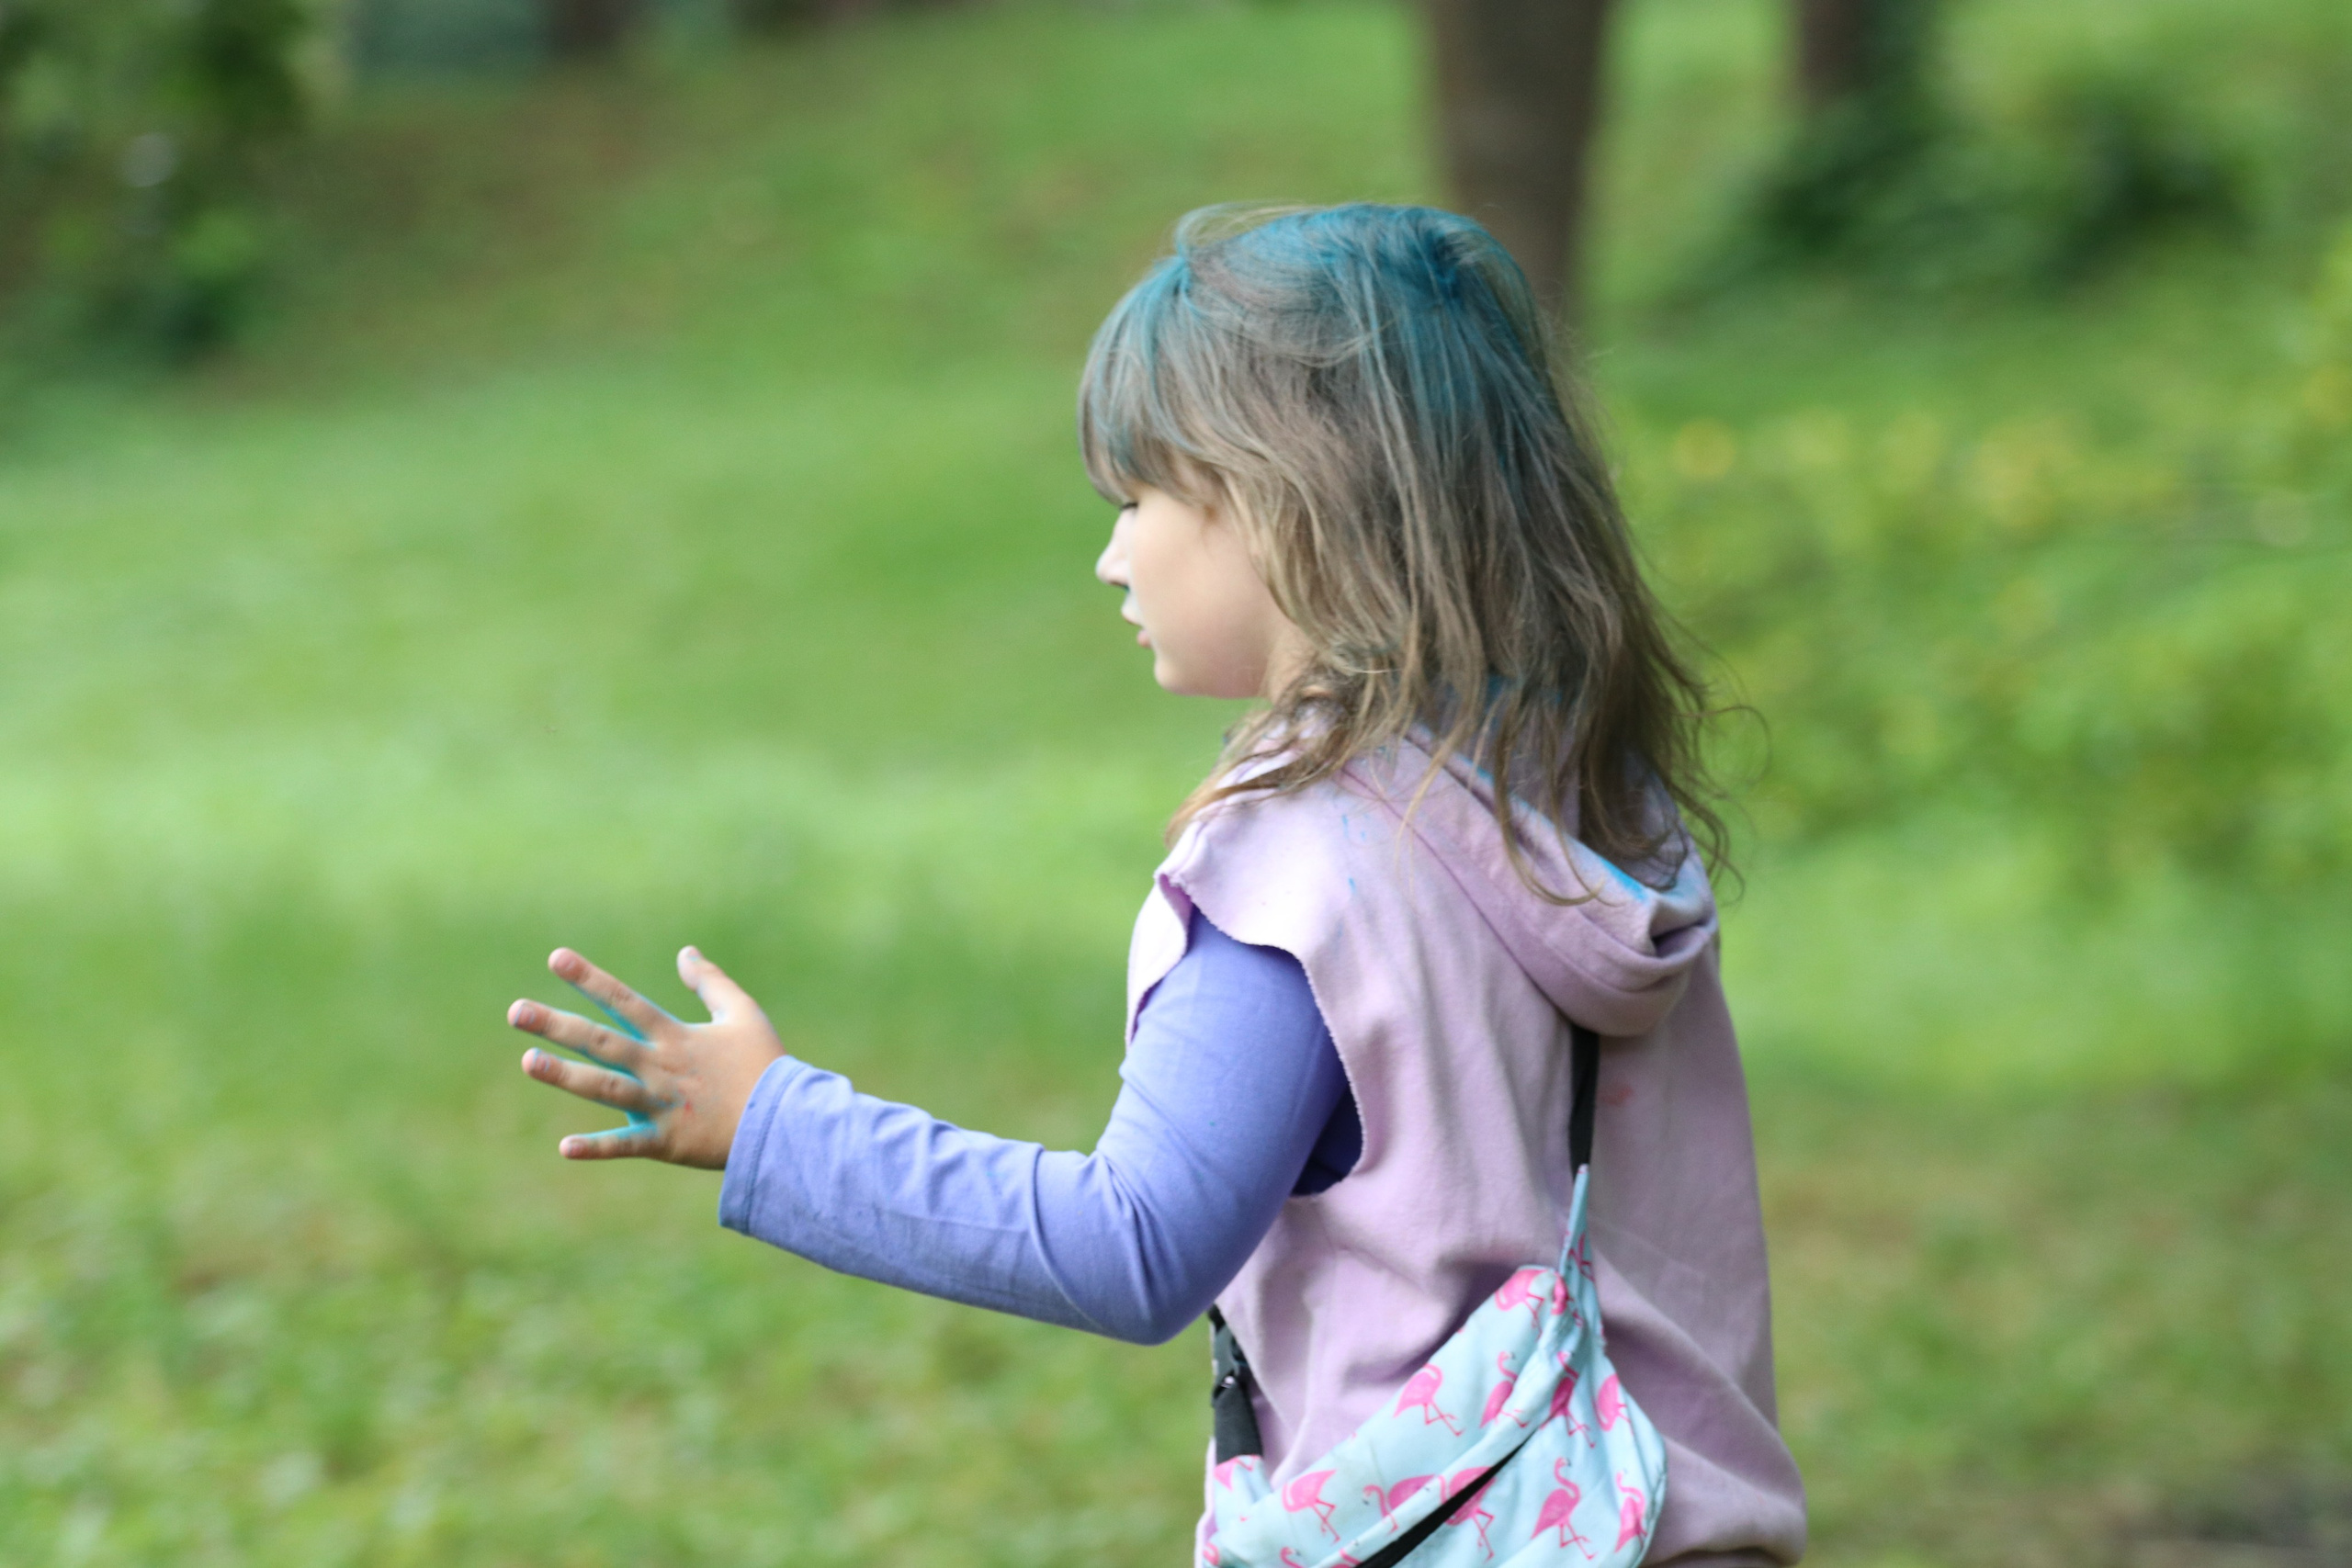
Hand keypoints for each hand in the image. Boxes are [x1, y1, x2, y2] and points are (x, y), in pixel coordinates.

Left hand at [508, 946, 786, 1167]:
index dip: (590, 978)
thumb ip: (711, 983)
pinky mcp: (668, 1142)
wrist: (787, 1121)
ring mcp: (662, 1105)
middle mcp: (661, 1067)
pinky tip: (564, 1149)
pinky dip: (597, 1149)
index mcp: (676, 1036)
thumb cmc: (766, 1065)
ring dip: (565, 1076)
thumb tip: (685, 952)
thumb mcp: (744, 1014)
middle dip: (557, 1026)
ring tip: (527, 1062)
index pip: (625, 1000)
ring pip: (606, 1088)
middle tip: (516, 1011)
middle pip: (602, 1042)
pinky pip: (627, 1146)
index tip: (555, 958)